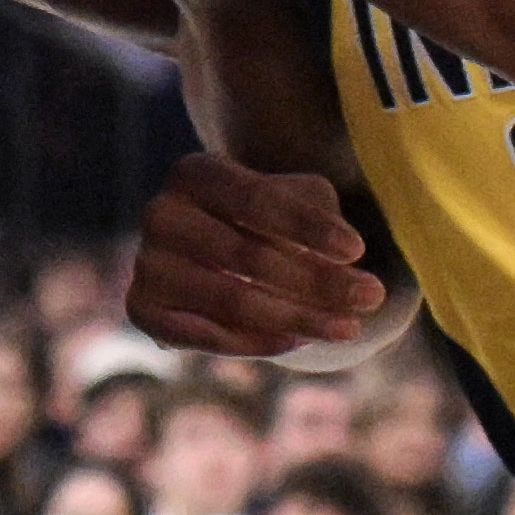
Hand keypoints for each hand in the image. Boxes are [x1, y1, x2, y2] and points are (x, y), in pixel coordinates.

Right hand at [127, 151, 389, 359]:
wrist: (212, 251)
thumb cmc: (266, 218)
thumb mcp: (294, 199)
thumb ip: (316, 216)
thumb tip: (345, 257)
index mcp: (195, 173)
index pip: (256, 200)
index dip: (308, 227)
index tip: (358, 250)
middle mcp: (161, 214)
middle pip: (248, 256)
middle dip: (318, 281)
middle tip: (371, 297)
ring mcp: (146, 265)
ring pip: (232, 301)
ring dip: (298, 318)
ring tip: (349, 327)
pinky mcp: (143, 310)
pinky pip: (205, 336)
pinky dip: (256, 341)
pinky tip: (299, 340)